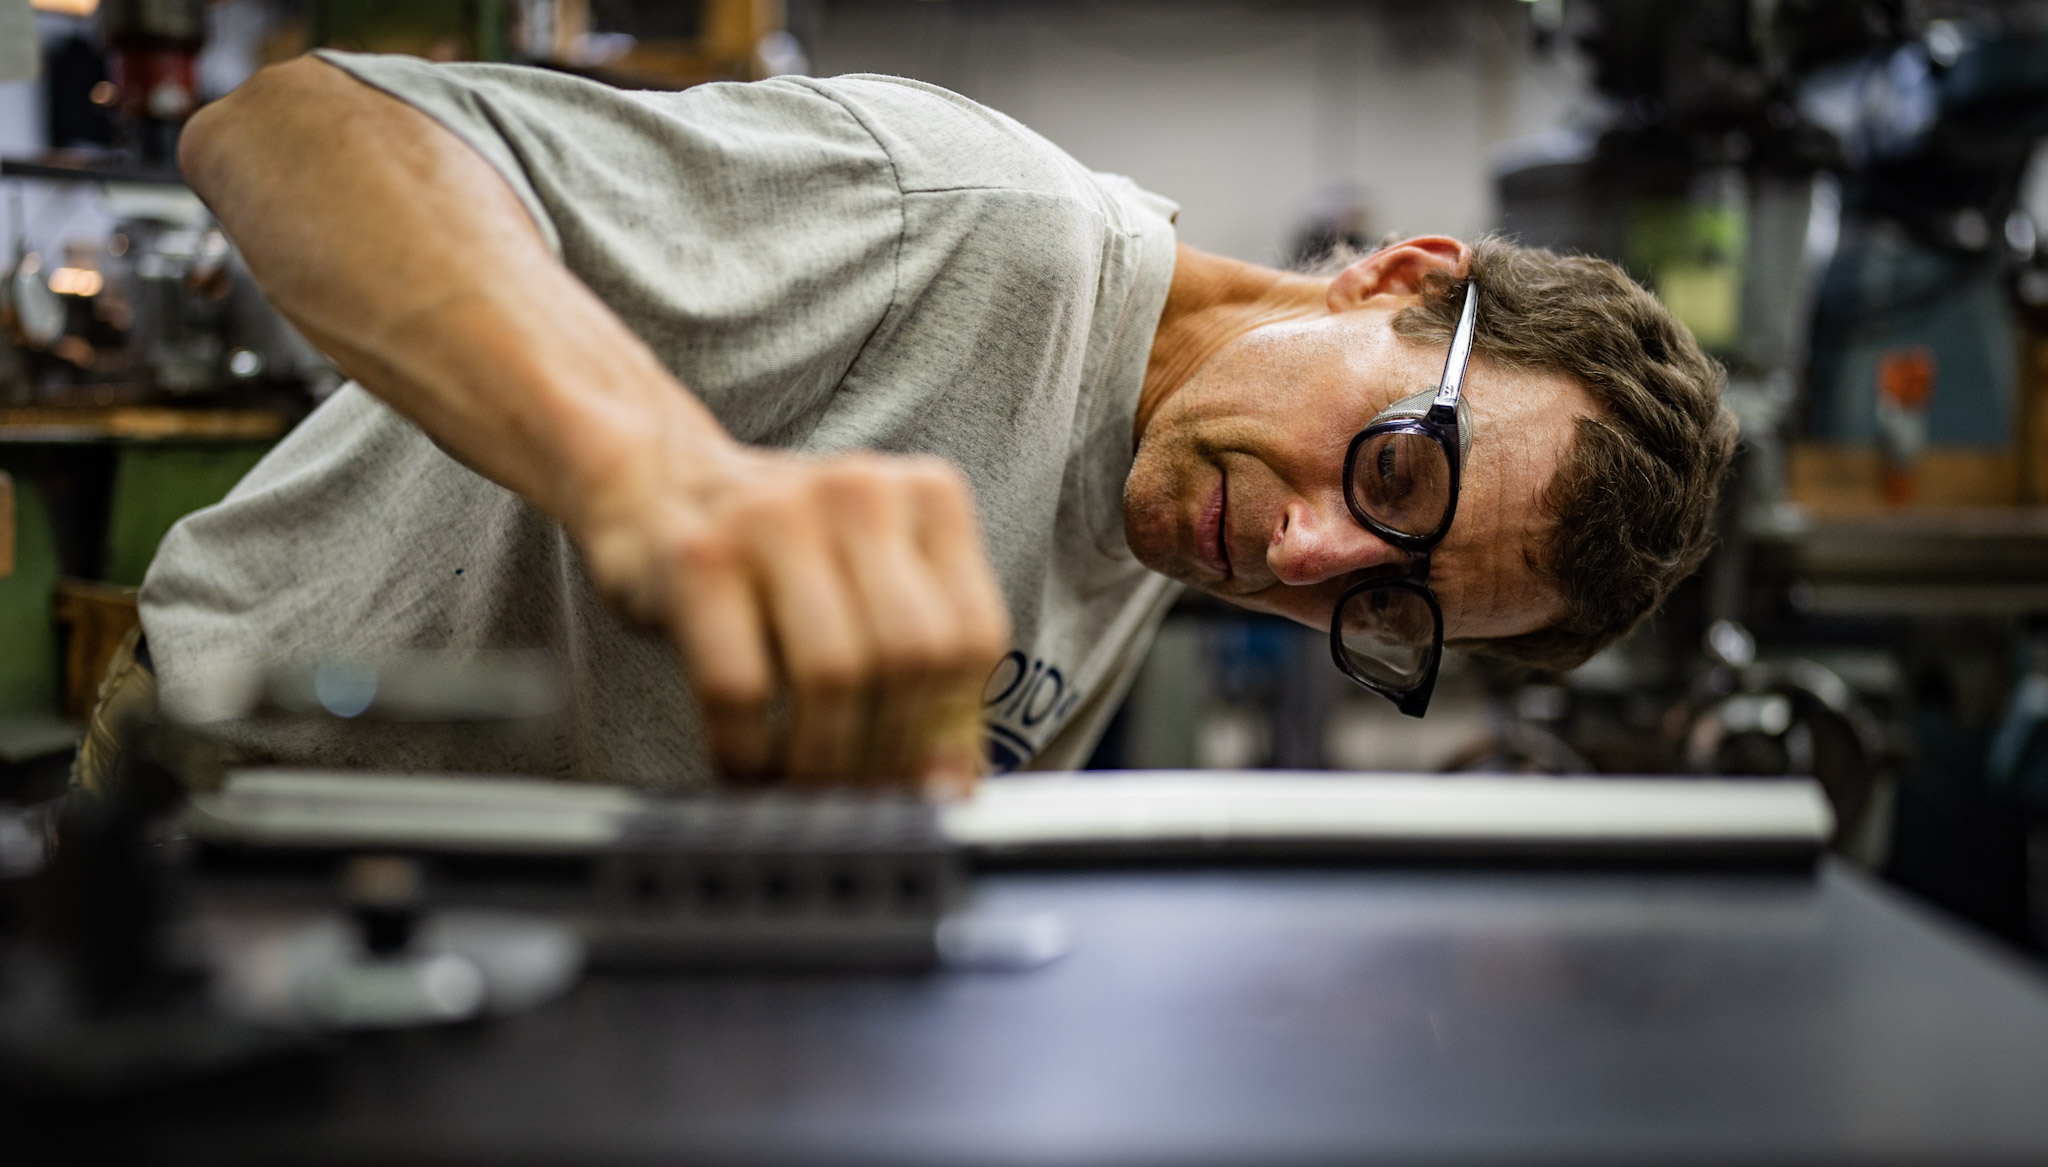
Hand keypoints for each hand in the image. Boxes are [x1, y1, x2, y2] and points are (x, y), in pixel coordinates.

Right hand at [576, 438, 1011, 792]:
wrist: (658, 488)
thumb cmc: (784, 558)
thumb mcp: (874, 581)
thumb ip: (926, 665)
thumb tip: (950, 790)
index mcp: (925, 496)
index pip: (972, 636)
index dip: (954, 726)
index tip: (929, 784)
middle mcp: (858, 493)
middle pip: (909, 657)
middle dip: (890, 751)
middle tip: (865, 799)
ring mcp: (774, 518)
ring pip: (832, 674)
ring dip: (822, 761)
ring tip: (808, 791)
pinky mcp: (698, 558)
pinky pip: (740, 687)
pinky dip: (748, 752)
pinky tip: (747, 769)